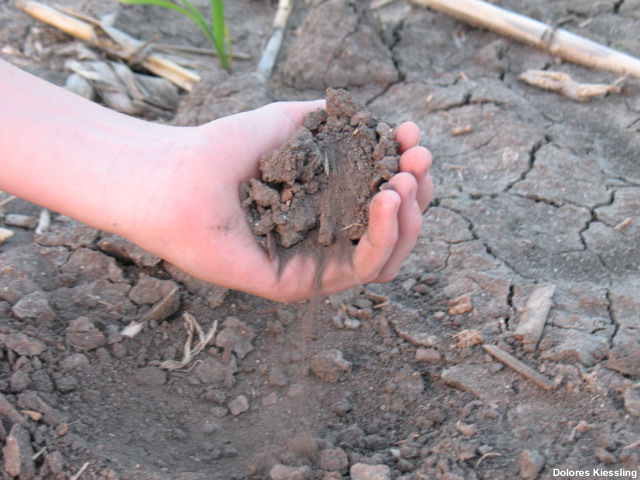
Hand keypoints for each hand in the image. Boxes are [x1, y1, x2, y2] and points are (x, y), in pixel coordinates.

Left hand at [130, 101, 432, 301]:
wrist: (180, 176)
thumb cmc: (227, 148)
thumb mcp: (291, 122)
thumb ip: (334, 122)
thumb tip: (378, 120)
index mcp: (325, 206)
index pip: (384, 201)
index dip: (407, 172)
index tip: (412, 138)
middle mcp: (324, 238)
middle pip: (393, 231)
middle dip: (417, 194)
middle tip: (418, 160)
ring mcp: (315, 264)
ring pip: (385, 257)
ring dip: (408, 219)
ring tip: (405, 181)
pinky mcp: (303, 284)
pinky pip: (359, 269)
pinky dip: (382, 235)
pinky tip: (386, 199)